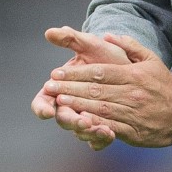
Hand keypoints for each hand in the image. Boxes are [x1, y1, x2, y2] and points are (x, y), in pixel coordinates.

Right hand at [32, 27, 130, 149]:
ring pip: (79, 132)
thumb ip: (70, 39)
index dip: (42, 108)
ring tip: (100, 129)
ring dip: (87, 131)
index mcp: (60, 89)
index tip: (47, 111)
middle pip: (62, 119)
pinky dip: (100, 138)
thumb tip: (50, 32)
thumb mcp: (90, 45)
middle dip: (70, 121)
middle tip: (81, 121)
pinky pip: (96, 140)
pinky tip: (110, 134)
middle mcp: (69, 106)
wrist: (129, 68)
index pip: (42, 102)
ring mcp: (84, 118)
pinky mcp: (99, 127)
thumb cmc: (106, 55)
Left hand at [43, 34, 171, 148]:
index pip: (99, 72)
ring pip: (99, 108)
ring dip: (77, 105)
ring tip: (58, 101)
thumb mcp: (150, 59)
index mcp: (132, 75)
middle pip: (95, 90)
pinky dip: (93, 124)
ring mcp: (131, 113)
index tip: (57, 72)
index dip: (76, 73)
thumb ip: (129, 45)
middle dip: (69, 88)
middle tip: (49, 86)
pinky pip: (110, 127)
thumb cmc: (164, 84)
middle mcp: (131, 93)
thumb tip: (108, 35)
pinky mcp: (132, 131)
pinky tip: (77, 121)